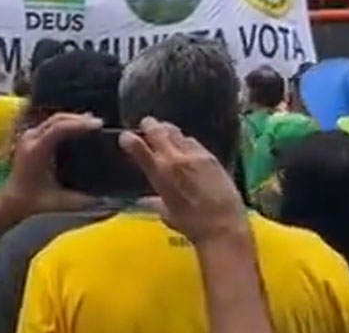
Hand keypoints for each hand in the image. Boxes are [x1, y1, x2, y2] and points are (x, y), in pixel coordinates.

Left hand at [0, 113, 100, 229]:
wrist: (10, 200)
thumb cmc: (31, 201)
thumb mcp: (58, 202)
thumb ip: (81, 201)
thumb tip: (104, 198)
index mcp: (35, 151)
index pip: (58, 129)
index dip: (79, 125)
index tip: (98, 125)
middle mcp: (30, 139)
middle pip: (57, 119)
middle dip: (79, 119)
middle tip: (98, 123)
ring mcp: (29, 136)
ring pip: (54, 119)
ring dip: (73, 119)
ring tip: (92, 123)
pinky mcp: (31, 137)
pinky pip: (51, 123)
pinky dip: (66, 123)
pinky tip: (78, 127)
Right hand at [120, 117, 246, 243]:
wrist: (222, 225)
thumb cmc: (192, 225)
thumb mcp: (167, 214)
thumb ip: (153, 202)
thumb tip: (144, 201)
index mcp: (160, 174)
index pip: (139, 149)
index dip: (129, 139)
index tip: (125, 136)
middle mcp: (175, 160)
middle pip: (158, 131)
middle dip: (149, 125)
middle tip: (146, 124)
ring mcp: (194, 155)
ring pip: (176, 132)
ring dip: (167, 130)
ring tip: (164, 131)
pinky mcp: (210, 156)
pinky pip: (193, 141)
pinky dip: (185, 140)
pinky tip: (186, 144)